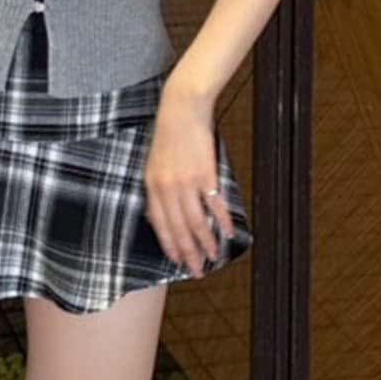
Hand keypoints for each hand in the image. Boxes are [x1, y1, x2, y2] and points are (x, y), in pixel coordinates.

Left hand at [142, 88, 233, 275]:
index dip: (170, 245)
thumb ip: (157, 190)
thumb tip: (159, 215)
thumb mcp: (153, 164)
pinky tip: (228, 232)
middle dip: (189, 253)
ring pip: (197, 222)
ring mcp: (186, 183)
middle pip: (179, 229)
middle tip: (198, 270)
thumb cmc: (168, 135)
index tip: (178, 261)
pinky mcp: (205, 174)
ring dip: (207, 242)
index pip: (160, 225)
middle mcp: (167, 188)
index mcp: (152, 187)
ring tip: (214, 256)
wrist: (181, 109)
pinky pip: (214, 205)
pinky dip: (222, 221)